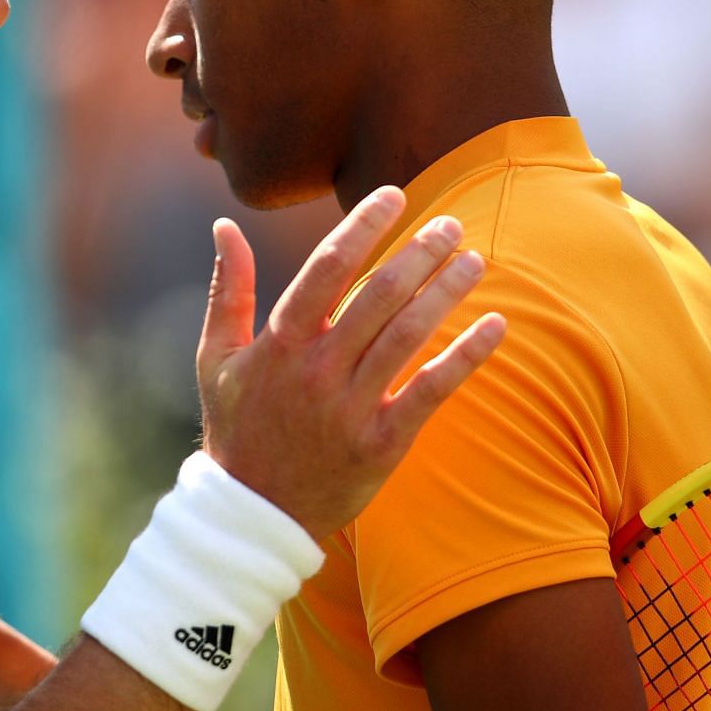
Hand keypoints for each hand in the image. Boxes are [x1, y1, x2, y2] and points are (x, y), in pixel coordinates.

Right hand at [195, 187, 505, 543]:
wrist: (252, 514)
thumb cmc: (236, 428)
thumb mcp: (215, 357)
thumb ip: (227, 289)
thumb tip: (224, 226)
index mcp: (279, 343)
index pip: (326, 269)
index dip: (362, 227)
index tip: (394, 196)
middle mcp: (316, 370)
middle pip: (377, 296)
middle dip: (418, 253)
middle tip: (450, 224)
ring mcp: (350, 408)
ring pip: (407, 336)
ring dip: (446, 293)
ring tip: (475, 260)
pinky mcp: (381, 445)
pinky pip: (431, 391)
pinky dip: (466, 356)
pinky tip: (496, 325)